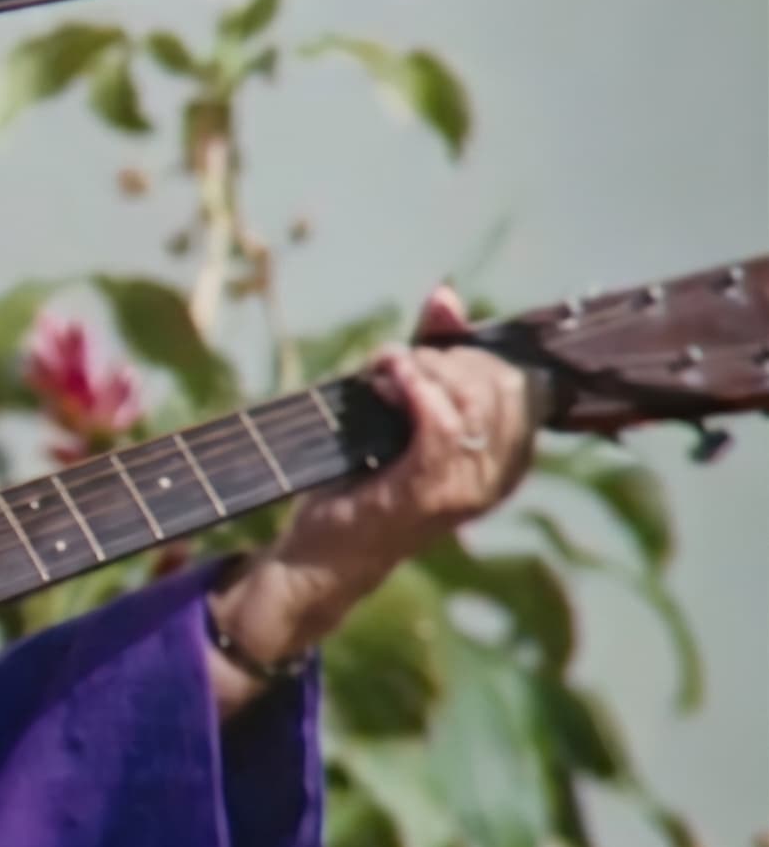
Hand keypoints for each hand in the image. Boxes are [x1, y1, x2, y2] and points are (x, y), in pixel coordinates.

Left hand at [208, 286, 536, 697]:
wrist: (322, 552)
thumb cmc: (363, 478)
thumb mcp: (402, 409)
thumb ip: (432, 354)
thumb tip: (445, 294)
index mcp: (508, 459)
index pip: (524, 382)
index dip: (477, 353)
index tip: (429, 348)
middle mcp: (500, 476)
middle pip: (503, 384)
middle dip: (449, 357)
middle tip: (399, 361)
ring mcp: (469, 490)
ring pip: (475, 400)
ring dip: (425, 371)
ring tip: (385, 370)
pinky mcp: (429, 495)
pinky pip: (443, 427)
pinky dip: (415, 389)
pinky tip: (388, 378)